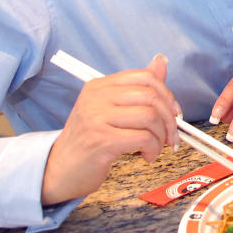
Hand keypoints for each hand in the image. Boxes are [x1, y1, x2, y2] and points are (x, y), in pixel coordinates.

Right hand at [42, 54, 178, 204]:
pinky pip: (143, 138)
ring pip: (149, 117)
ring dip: (161, 136)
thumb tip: (161, 61)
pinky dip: (153, 148)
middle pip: (150, 96)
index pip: (145, 77)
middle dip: (169, 118)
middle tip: (171, 135)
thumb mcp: (110, 110)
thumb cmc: (89, 140)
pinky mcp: (102, 141)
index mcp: (100, 86)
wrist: (58, 170)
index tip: (173, 113)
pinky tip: (146, 155)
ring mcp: (97, 118)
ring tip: (155, 147)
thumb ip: (137, 88)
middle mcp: (97, 97)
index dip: (167, 95)